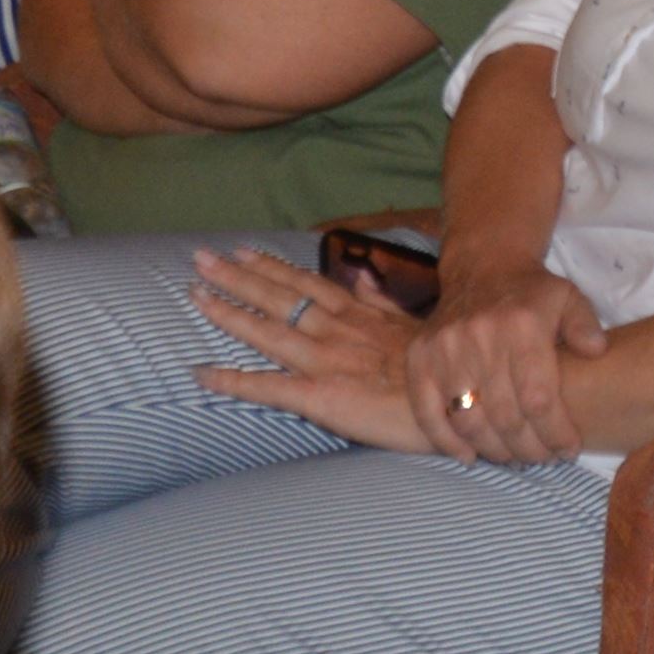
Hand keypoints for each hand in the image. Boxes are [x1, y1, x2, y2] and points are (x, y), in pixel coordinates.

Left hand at [185, 248, 439, 453]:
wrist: (458, 403)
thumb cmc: (439, 368)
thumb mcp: (414, 324)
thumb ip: (382, 302)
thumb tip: (364, 277)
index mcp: (358, 315)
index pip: (306, 283)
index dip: (271, 266)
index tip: (241, 250)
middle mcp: (335, 330)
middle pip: (279, 297)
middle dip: (236, 276)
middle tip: (200, 258)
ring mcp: (324, 361)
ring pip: (267, 331)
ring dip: (228, 313)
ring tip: (195, 295)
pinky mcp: (319, 396)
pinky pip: (268, 387)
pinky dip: (232, 380)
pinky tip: (200, 374)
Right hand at [405, 267, 607, 460]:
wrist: (483, 268)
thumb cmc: (532, 293)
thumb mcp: (569, 298)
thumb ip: (586, 325)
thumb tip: (597, 350)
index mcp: (522, 326)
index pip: (539, 397)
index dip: (555, 432)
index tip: (568, 449)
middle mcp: (480, 338)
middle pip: (504, 415)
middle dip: (528, 447)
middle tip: (543, 459)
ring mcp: (444, 349)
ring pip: (468, 419)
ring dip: (493, 449)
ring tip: (513, 457)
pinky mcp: (419, 358)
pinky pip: (427, 412)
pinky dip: (445, 441)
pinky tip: (469, 455)